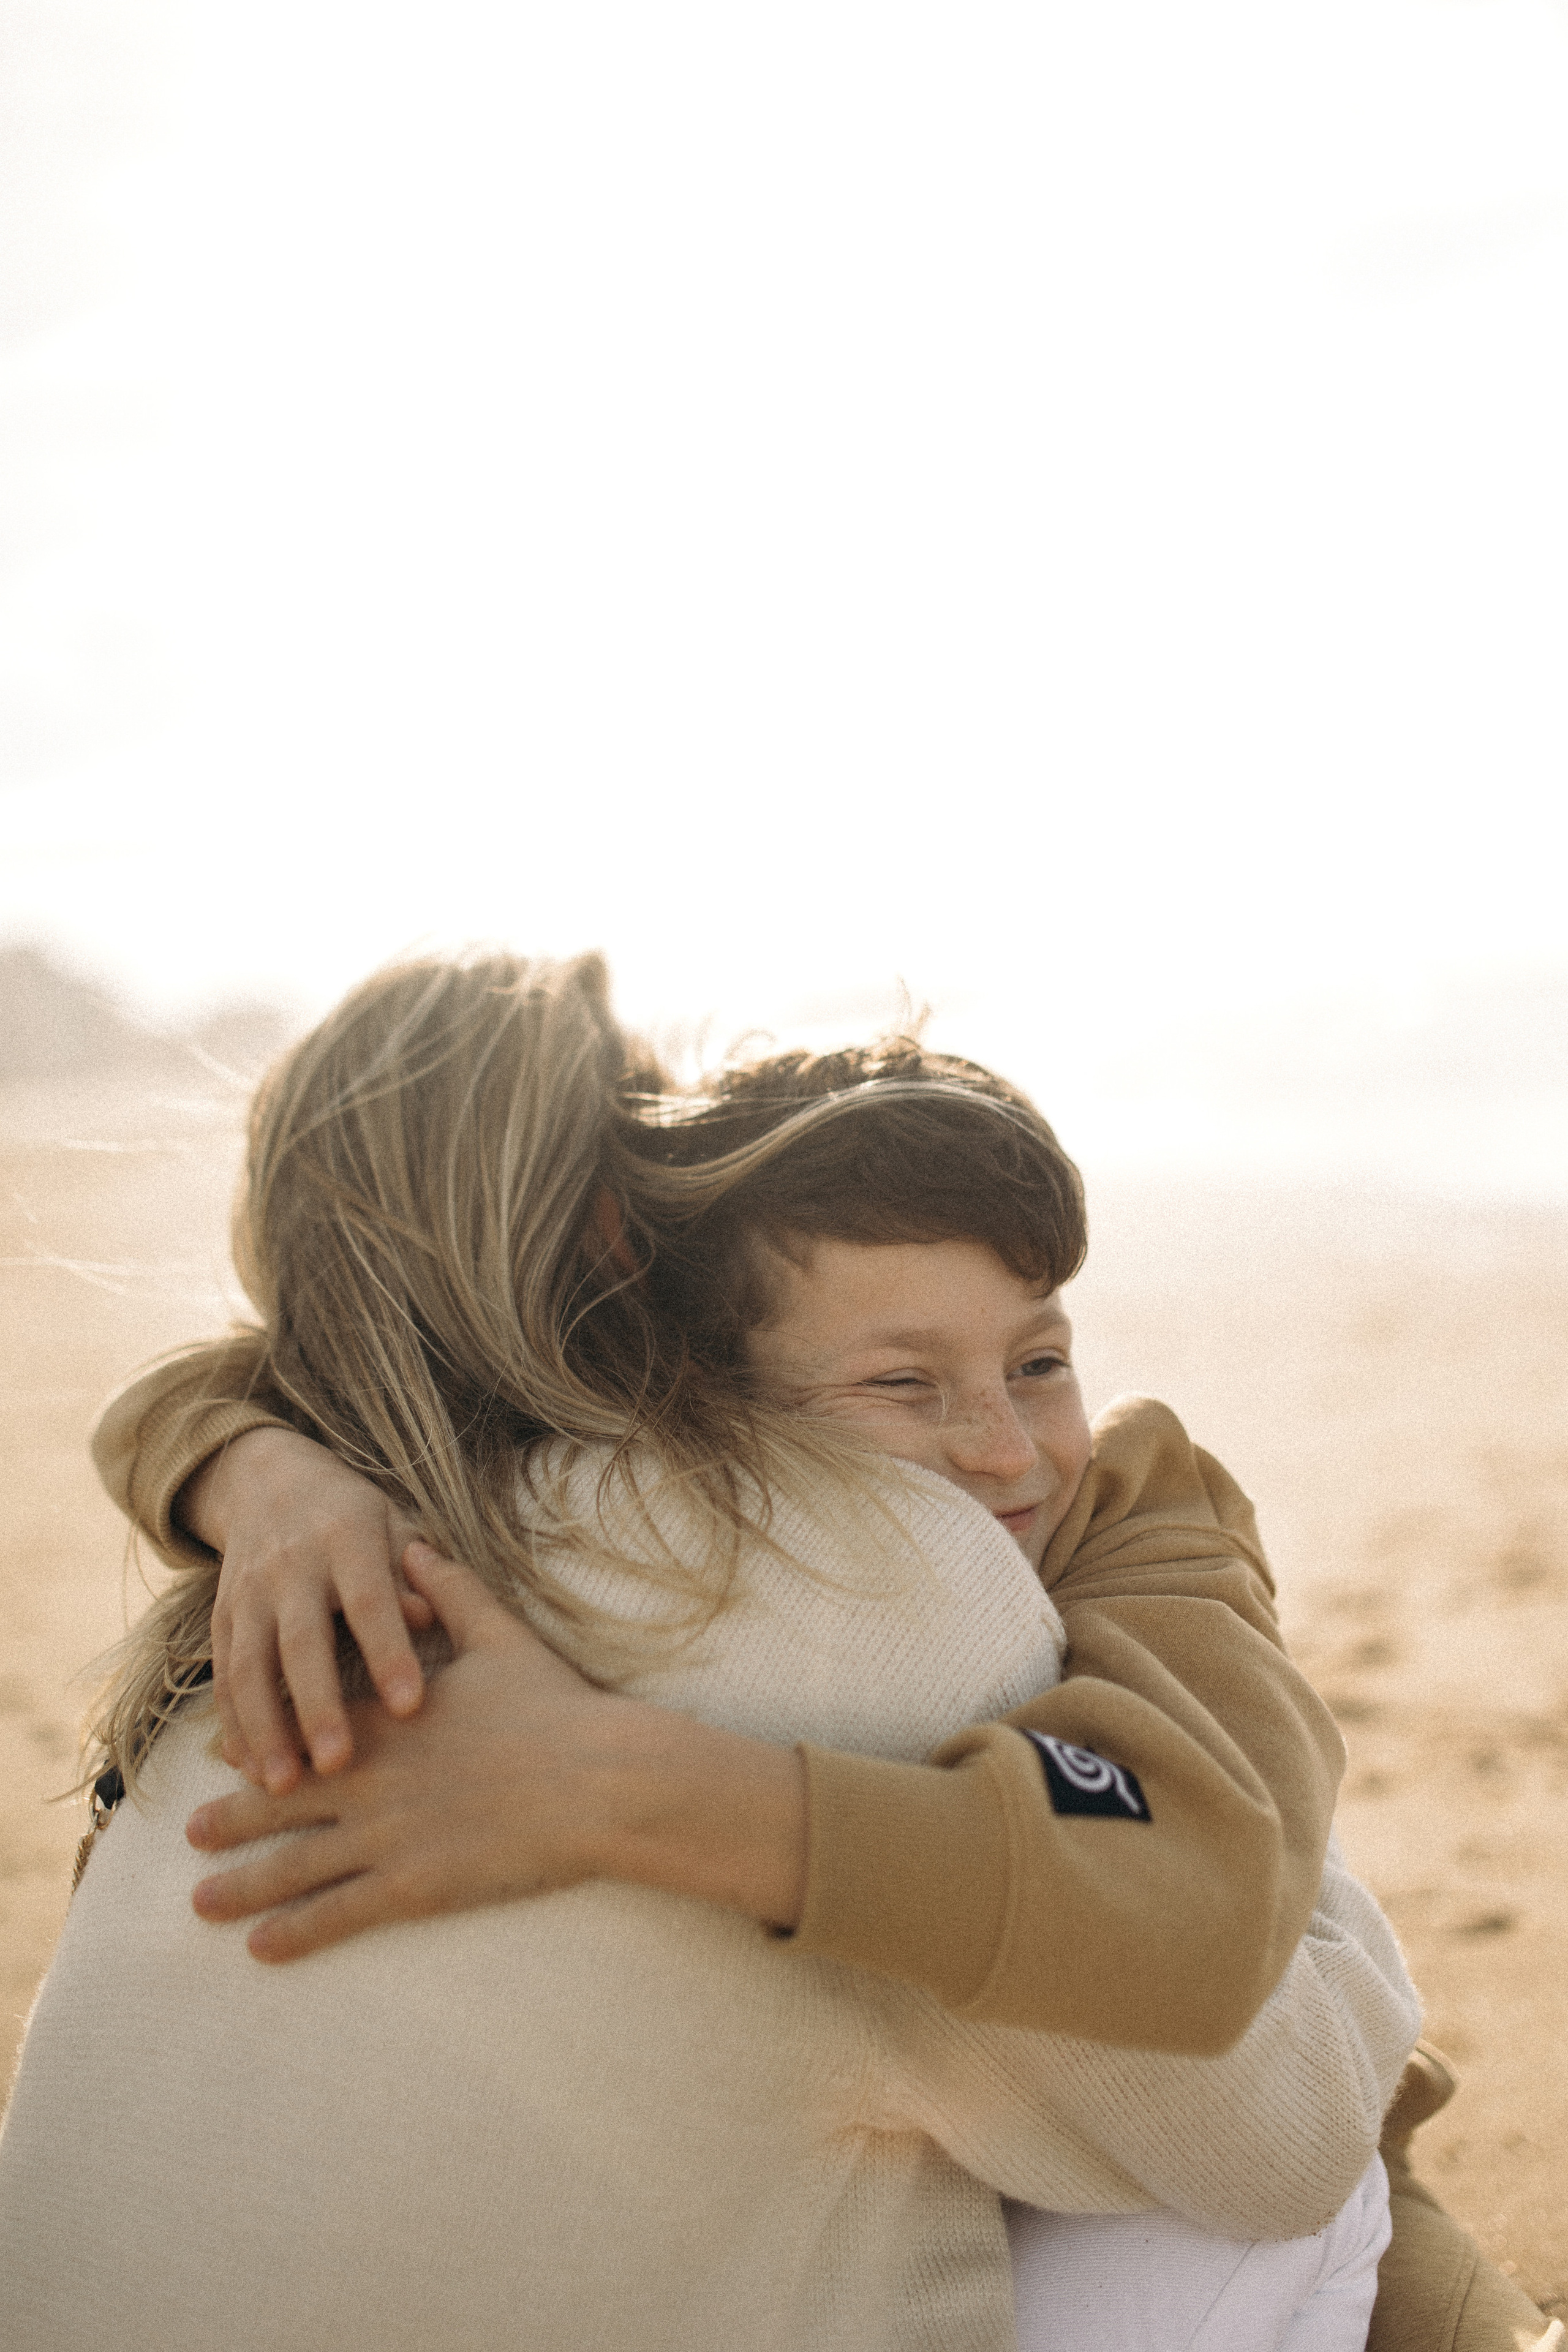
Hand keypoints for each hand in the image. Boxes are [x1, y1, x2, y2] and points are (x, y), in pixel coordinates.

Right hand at [182, 1426, 430, 1792]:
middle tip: (339, 1764)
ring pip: (249, 1666)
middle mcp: (291, 1566)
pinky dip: (232, 1723)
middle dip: (317, 1705)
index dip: (389, 1652)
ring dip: (264, 1728)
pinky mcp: (220, 1616)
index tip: (410, 1707)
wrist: (268, 1481)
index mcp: (346, 1538)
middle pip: (301, 1641)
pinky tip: (248, 1767)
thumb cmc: (354, 1517)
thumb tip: (430, 1618)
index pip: (369, 1600)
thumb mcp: (392, 1525)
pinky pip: (222, 1675)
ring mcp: (248, 1593)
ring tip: (283, 1785)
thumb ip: (412, 1572)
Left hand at [187, 1541, 808, 1961]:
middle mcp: (371, 1780)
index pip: (307, 1727)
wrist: (597, 1778)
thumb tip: (414, 1546)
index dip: (263, 1740)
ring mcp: (387, 1838)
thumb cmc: (554, 1707)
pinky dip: (295, 1932)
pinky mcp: (413, 1887)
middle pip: (281, 1801)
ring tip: (199, 1902)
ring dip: (242, 1885)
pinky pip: (338, 1914)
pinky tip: (261, 1948)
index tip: (221, 1754)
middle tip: (188, 1833)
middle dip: (231, 1817)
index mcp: (388, 1720)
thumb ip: (449, 1592)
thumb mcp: (499, 1634)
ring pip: (294, 1866)